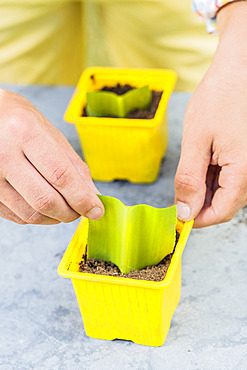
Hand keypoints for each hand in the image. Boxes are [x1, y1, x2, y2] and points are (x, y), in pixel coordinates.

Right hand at [0, 89, 103, 224]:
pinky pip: (18, 216)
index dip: (82, 199)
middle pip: (46, 200)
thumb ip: (74, 166)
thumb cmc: (19, 122)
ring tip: (65, 208)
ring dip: (55, 217)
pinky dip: (39, 217)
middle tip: (82, 211)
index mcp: (25, 133)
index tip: (96, 210)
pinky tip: (46, 207)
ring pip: (31, 213)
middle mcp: (3, 155)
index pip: (60, 176)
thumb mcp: (51, 134)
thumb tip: (93, 196)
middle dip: (71, 212)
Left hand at [174, 2, 246, 227]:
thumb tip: (185, 210)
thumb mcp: (196, 141)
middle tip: (178, 184)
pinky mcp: (243, 159)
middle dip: (197, 201)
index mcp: (243, 172)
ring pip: (222, 193)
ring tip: (193, 161)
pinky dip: (208, 176)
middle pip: (221, 205)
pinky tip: (201, 159)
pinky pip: (226, 178)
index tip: (176, 216)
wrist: (237, 72)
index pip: (220, 213)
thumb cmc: (219, 99)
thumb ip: (189, 180)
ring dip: (201, 188)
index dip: (196, 219)